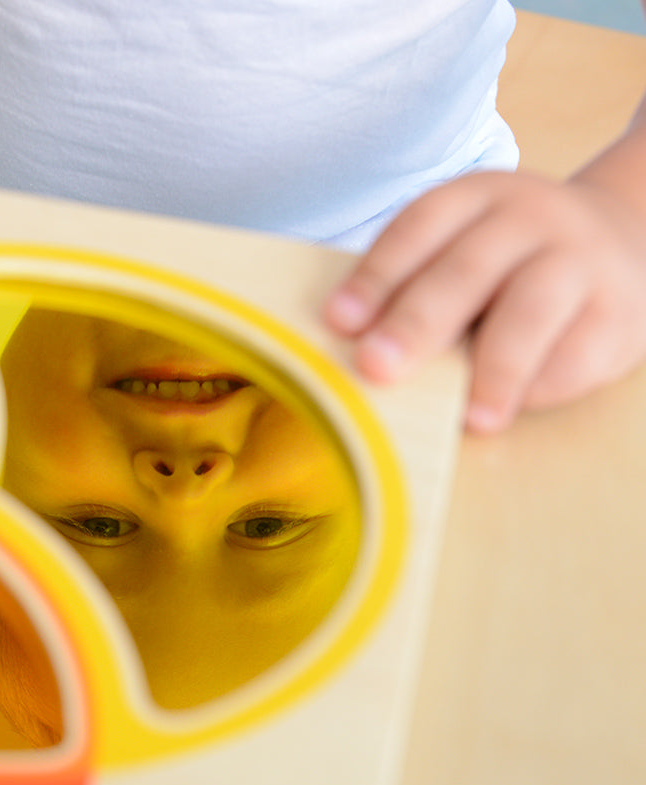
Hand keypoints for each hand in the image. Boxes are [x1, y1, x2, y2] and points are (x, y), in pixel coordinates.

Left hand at [321, 170, 645, 431]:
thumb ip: (411, 285)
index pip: (419, 228)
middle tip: (376, 367)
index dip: (376, 275)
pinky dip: (535, 388)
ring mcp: (580, 261)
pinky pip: (576, 354)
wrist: (621, 236)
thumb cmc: (505, 261)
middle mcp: (529, 218)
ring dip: (492, 367)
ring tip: (462, 416)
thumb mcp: (458, 246)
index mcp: (474, 197)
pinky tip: (500, 413)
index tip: (338, 321)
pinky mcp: (618, 312)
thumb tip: (354, 347)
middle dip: (416, 323)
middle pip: (467, 270)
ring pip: (531, 310)